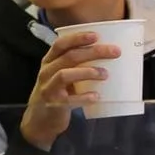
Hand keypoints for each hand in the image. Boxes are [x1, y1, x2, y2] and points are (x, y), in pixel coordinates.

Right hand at [19, 31, 120, 150]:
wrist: (39, 119)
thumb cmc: (56, 92)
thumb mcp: (59, 74)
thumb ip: (73, 64)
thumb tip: (105, 54)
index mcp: (49, 61)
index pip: (61, 44)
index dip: (78, 38)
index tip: (97, 35)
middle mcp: (46, 72)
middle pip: (69, 57)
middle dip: (93, 52)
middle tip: (114, 52)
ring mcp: (48, 88)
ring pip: (65, 75)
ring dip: (87, 72)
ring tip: (105, 74)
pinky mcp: (53, 105)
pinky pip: (69, 100)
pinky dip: (83, 97)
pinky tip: (96, 96)